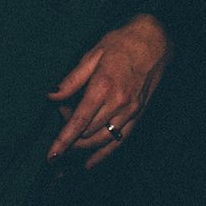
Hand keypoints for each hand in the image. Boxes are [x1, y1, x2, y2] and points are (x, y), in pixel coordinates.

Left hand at [47, 12, 171, 165]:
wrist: (155, 41)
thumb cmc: (121, 43)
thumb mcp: (92, 54)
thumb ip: (72, 79)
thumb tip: (52, 95)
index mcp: (103, 86)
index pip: (79, 121)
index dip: (63, 141)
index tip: (51, 155)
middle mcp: (118, 104)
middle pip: (88, 133)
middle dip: (69, 135)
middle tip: (61, 114)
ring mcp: (130, 112)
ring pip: (103, 141)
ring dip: (83, 148)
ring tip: (69, 146)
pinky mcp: (138, 116)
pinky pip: (120, 141)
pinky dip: (104, 155)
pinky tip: (90, 164)